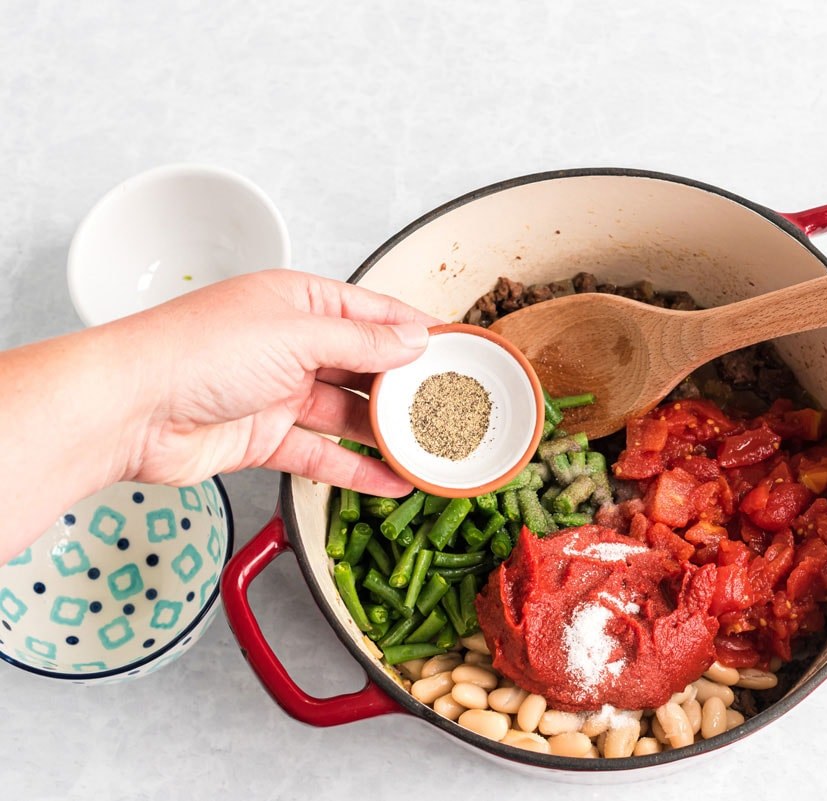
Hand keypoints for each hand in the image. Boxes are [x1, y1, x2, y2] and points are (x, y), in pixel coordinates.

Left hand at [112, 269, 439, 495]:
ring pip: (348, 414)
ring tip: (432, 451)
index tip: (461, 353)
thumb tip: (414, 341)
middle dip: (409, 389)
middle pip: (365, 366)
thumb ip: (361, 342)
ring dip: (388, 434)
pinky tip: (391, 481)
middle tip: (454, 409)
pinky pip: (322, 454)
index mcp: (299, 302)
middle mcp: (292, 344)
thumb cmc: (196, 352)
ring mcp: (278, 392)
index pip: (374, 314)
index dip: (418, 333)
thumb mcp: (295, 335)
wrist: (127, 408)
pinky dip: (356, 469)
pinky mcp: (264, 437)